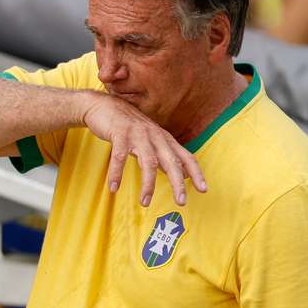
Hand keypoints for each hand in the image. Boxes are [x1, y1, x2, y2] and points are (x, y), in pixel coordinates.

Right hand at [82, 92, 206, 206]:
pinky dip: (116, 174)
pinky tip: (114, 188)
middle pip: (171, 161)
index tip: (203, 190)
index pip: (186, 157)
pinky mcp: (119, 133)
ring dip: (148, 184)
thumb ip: (165, 155)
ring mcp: (137, 134)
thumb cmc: (128, 126)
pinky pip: (119, 157)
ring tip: (145, 202)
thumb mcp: (151, 139)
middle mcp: (154, 136)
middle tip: (181, 201)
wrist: (103, 105)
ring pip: (148, 162)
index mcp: (164, 139)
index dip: (196, 173)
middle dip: (177, 182)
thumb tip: (183, 174)